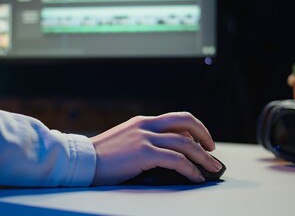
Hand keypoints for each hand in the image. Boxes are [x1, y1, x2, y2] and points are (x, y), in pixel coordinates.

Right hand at [90, 112, 222, 185]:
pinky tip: (195, 177)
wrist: (81, 161)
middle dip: (204, 134)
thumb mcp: (125, 141)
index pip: (176, 119)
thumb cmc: (102, 157)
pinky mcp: (143, 153)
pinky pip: (176, 160)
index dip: (194, 128)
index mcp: (142, 122)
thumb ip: (144, 141)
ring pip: (185, 142)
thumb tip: (166, 153)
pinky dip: (190, 169)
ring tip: (213, 168)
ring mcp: (145, 137)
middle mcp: (146, 125)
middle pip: (185, 121)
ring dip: (203, 157)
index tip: (202, 141)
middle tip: (212, 150)